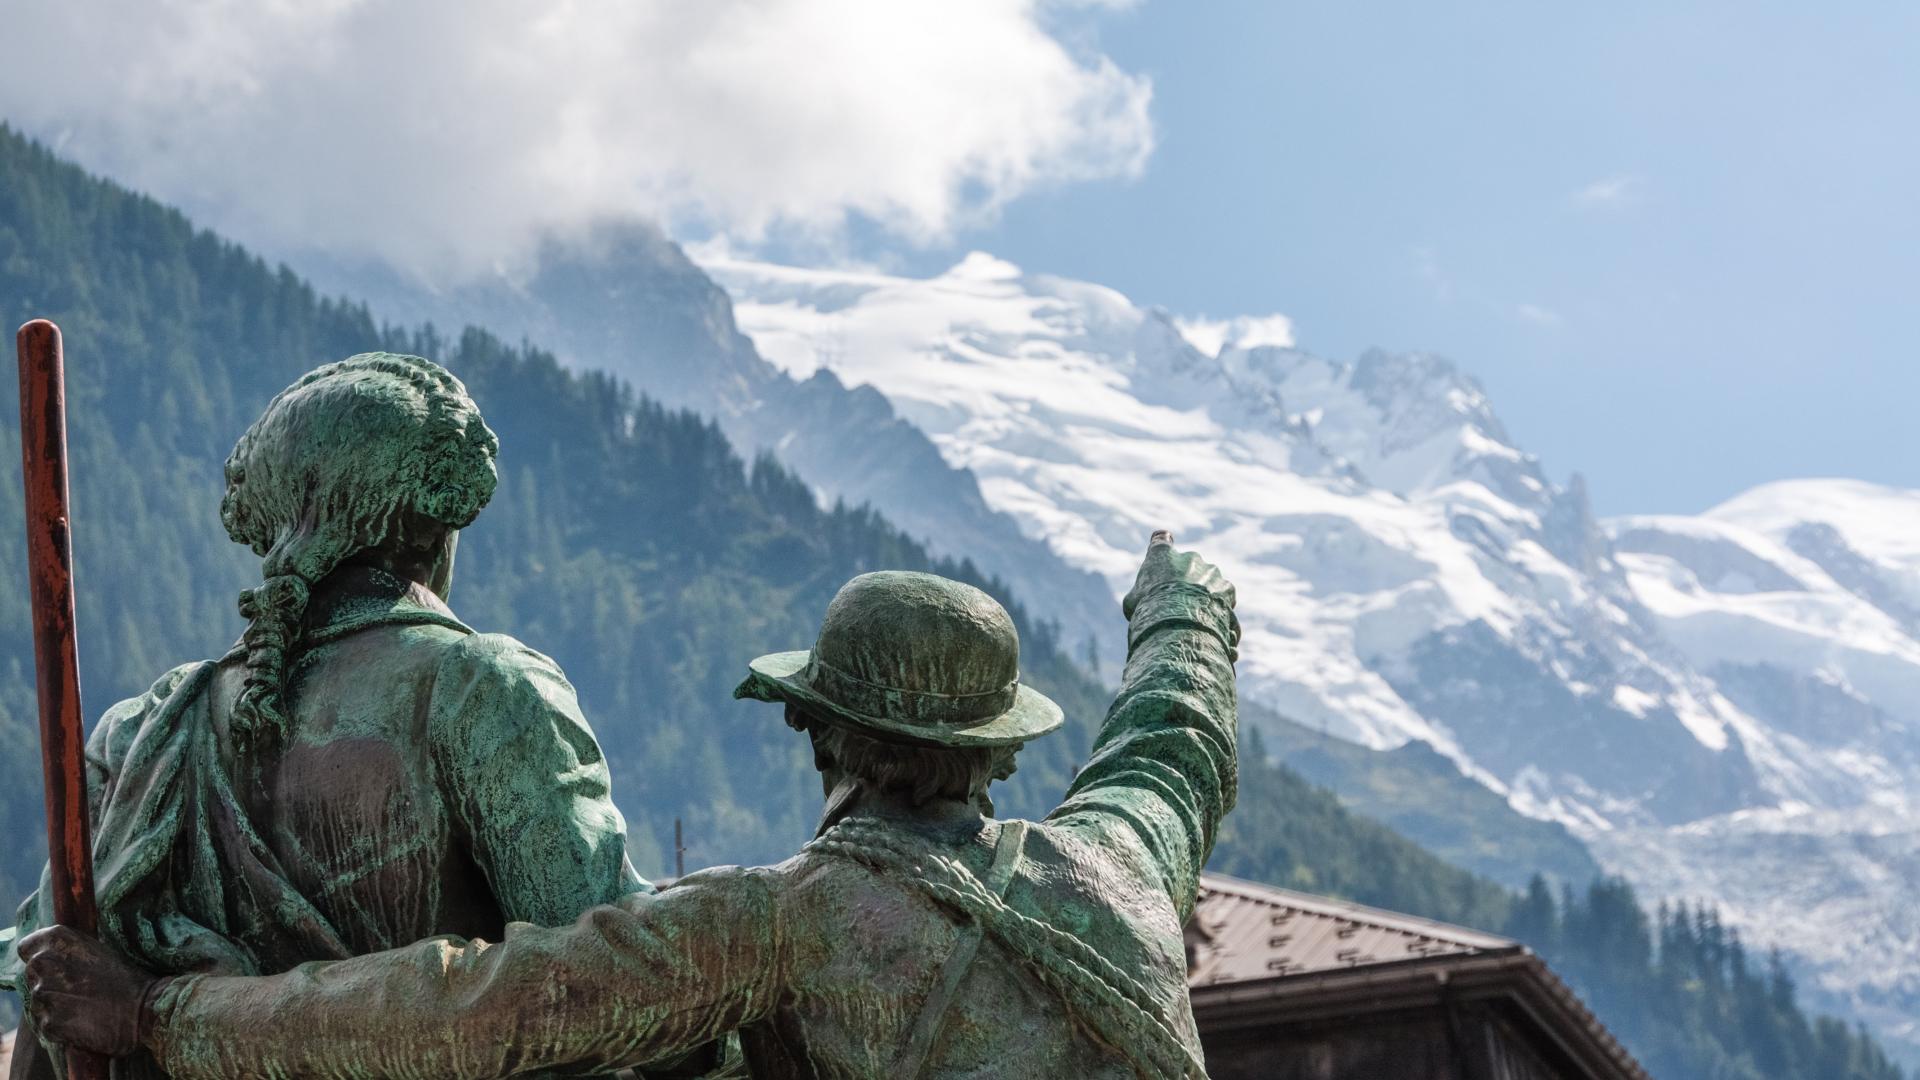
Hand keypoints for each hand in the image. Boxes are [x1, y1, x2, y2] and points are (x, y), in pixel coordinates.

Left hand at [18, 925, 157, 1056]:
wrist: (143, 1009)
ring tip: (83, 1006)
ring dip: (55, 1004)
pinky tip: (82, 1021)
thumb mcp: (97, 950)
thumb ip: (67, 950)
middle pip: (32, 974)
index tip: (55, 964)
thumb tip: (52, 957)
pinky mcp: (48, 1023)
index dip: (40, 956)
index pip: (26, 947)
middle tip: (77, 987)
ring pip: (39, 1001)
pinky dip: (61, 1025)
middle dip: (49, 981)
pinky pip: (47, 1024)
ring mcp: (43, 994)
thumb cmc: (126, 977)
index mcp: (57, 939)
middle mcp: (44, 963)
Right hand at [1123, 530, 1235, 618]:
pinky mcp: (1227, 587)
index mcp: (1161, 554)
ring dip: (1203, 593)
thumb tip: (1136, 601)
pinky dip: (1218, 605)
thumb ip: (1138, 594)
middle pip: (1187, 566)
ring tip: (1196, 616)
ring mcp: (1210, 570)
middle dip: (1185, 580)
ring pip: (1206, 580)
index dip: (1162, 543)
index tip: (1165, 542)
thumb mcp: (1132, 602)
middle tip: (1179, 603)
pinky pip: (1223, 595)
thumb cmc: (1149, 610)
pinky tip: (1210, 620)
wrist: (1178, 623)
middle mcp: (1189, 556)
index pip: (1161, 540)